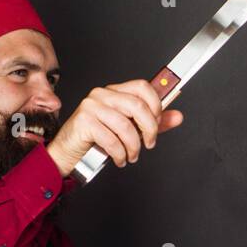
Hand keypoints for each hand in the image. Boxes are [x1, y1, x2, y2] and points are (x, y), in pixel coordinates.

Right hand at [46, 79, 183, 176]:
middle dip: (150, 130)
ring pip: (126, 126)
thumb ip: (152, 123)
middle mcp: (103, 95)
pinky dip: (120, 154)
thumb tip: (177, 117)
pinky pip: (112, 139)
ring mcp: (92, 106)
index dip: (156, 106)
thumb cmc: (97, 139)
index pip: (143, 87)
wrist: (69, 152)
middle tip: (149, 144)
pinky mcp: (84, 121)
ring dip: (134, 147)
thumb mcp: (129, 130)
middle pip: (138, 106)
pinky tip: (119, 158)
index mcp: (115, 92)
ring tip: (131, 155)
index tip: (158, 124)